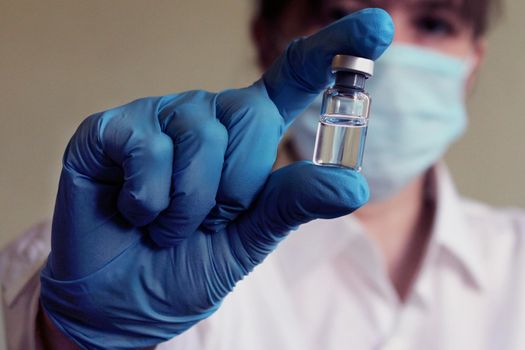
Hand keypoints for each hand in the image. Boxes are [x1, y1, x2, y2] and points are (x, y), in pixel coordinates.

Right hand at [40, 9, 392, 348]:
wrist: (124, 299)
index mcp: (246, 136)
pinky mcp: (111, 129)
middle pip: (250, 114)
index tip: (378, 28)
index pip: (293, 77)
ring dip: (188, 205)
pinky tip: (134, 211)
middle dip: (235, 189)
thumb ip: (293, 204)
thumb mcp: (250, 240)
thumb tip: (353, 183)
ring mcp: (159, 117)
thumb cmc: (188, 265)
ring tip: (167, 224)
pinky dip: (147, 200)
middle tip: (207, 222)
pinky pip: (147, 148)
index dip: (334, 48)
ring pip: (200, 137)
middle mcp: (206, 115)